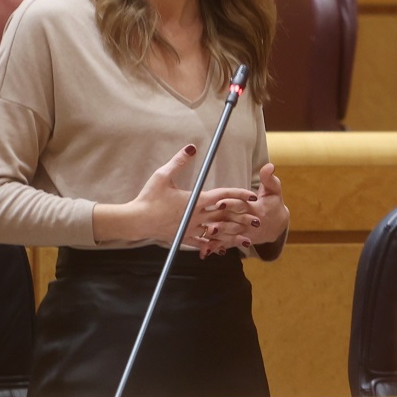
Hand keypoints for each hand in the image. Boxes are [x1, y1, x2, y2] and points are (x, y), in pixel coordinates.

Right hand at [95, 144, 254, 246]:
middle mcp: (197, 216)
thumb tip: (191, 147)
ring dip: (234, 234)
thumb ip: (178, 161)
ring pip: (218, 232)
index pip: (223, 196)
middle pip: (226, 216)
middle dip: (243, 217)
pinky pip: (202, 243)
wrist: (138, 220)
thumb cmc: (149, 197)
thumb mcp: (163, 175)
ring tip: (248, 238)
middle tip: (259, 219)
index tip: (252, 195)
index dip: (239, 195)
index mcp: (195, 200)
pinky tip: (222, 249)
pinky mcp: (184, 238)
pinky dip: (213, 245)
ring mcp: (191, 228)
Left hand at [193, 164, 288, 259]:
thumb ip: (269, 179)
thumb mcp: (274, 190)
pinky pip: (228, 244)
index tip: (220, 202)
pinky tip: (206, 251)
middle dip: (222, 225)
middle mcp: (249, 223)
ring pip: (230, 236)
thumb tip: (269, 166)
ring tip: (207, 238)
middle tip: (210, 225)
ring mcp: (244, 233)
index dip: (232, 204)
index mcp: (256, 209)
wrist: (277, 225)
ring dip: (219, 238)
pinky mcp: (239, 240)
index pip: (242, 206)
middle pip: (234, 223)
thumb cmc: (273, 204)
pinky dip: (218, 248)